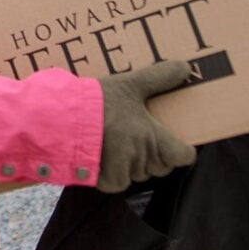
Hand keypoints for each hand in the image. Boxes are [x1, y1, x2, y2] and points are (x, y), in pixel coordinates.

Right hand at [96, 61, 196, 192]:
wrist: (62, 118)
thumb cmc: (97, 102)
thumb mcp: (128, 85)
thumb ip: (157, 78)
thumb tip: (186, 66)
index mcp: (153, 135)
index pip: (183, 156)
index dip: (179, 151)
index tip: (170, 142)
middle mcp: (142, 155)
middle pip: (159, 166)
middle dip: (150, 156)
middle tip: (133, 139)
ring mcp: (124, 169)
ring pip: (136, 174)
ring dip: (129, 165)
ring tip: (111, 145)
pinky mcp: (106, 179)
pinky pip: (116, 182)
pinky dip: (109, 175)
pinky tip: (98, 157)